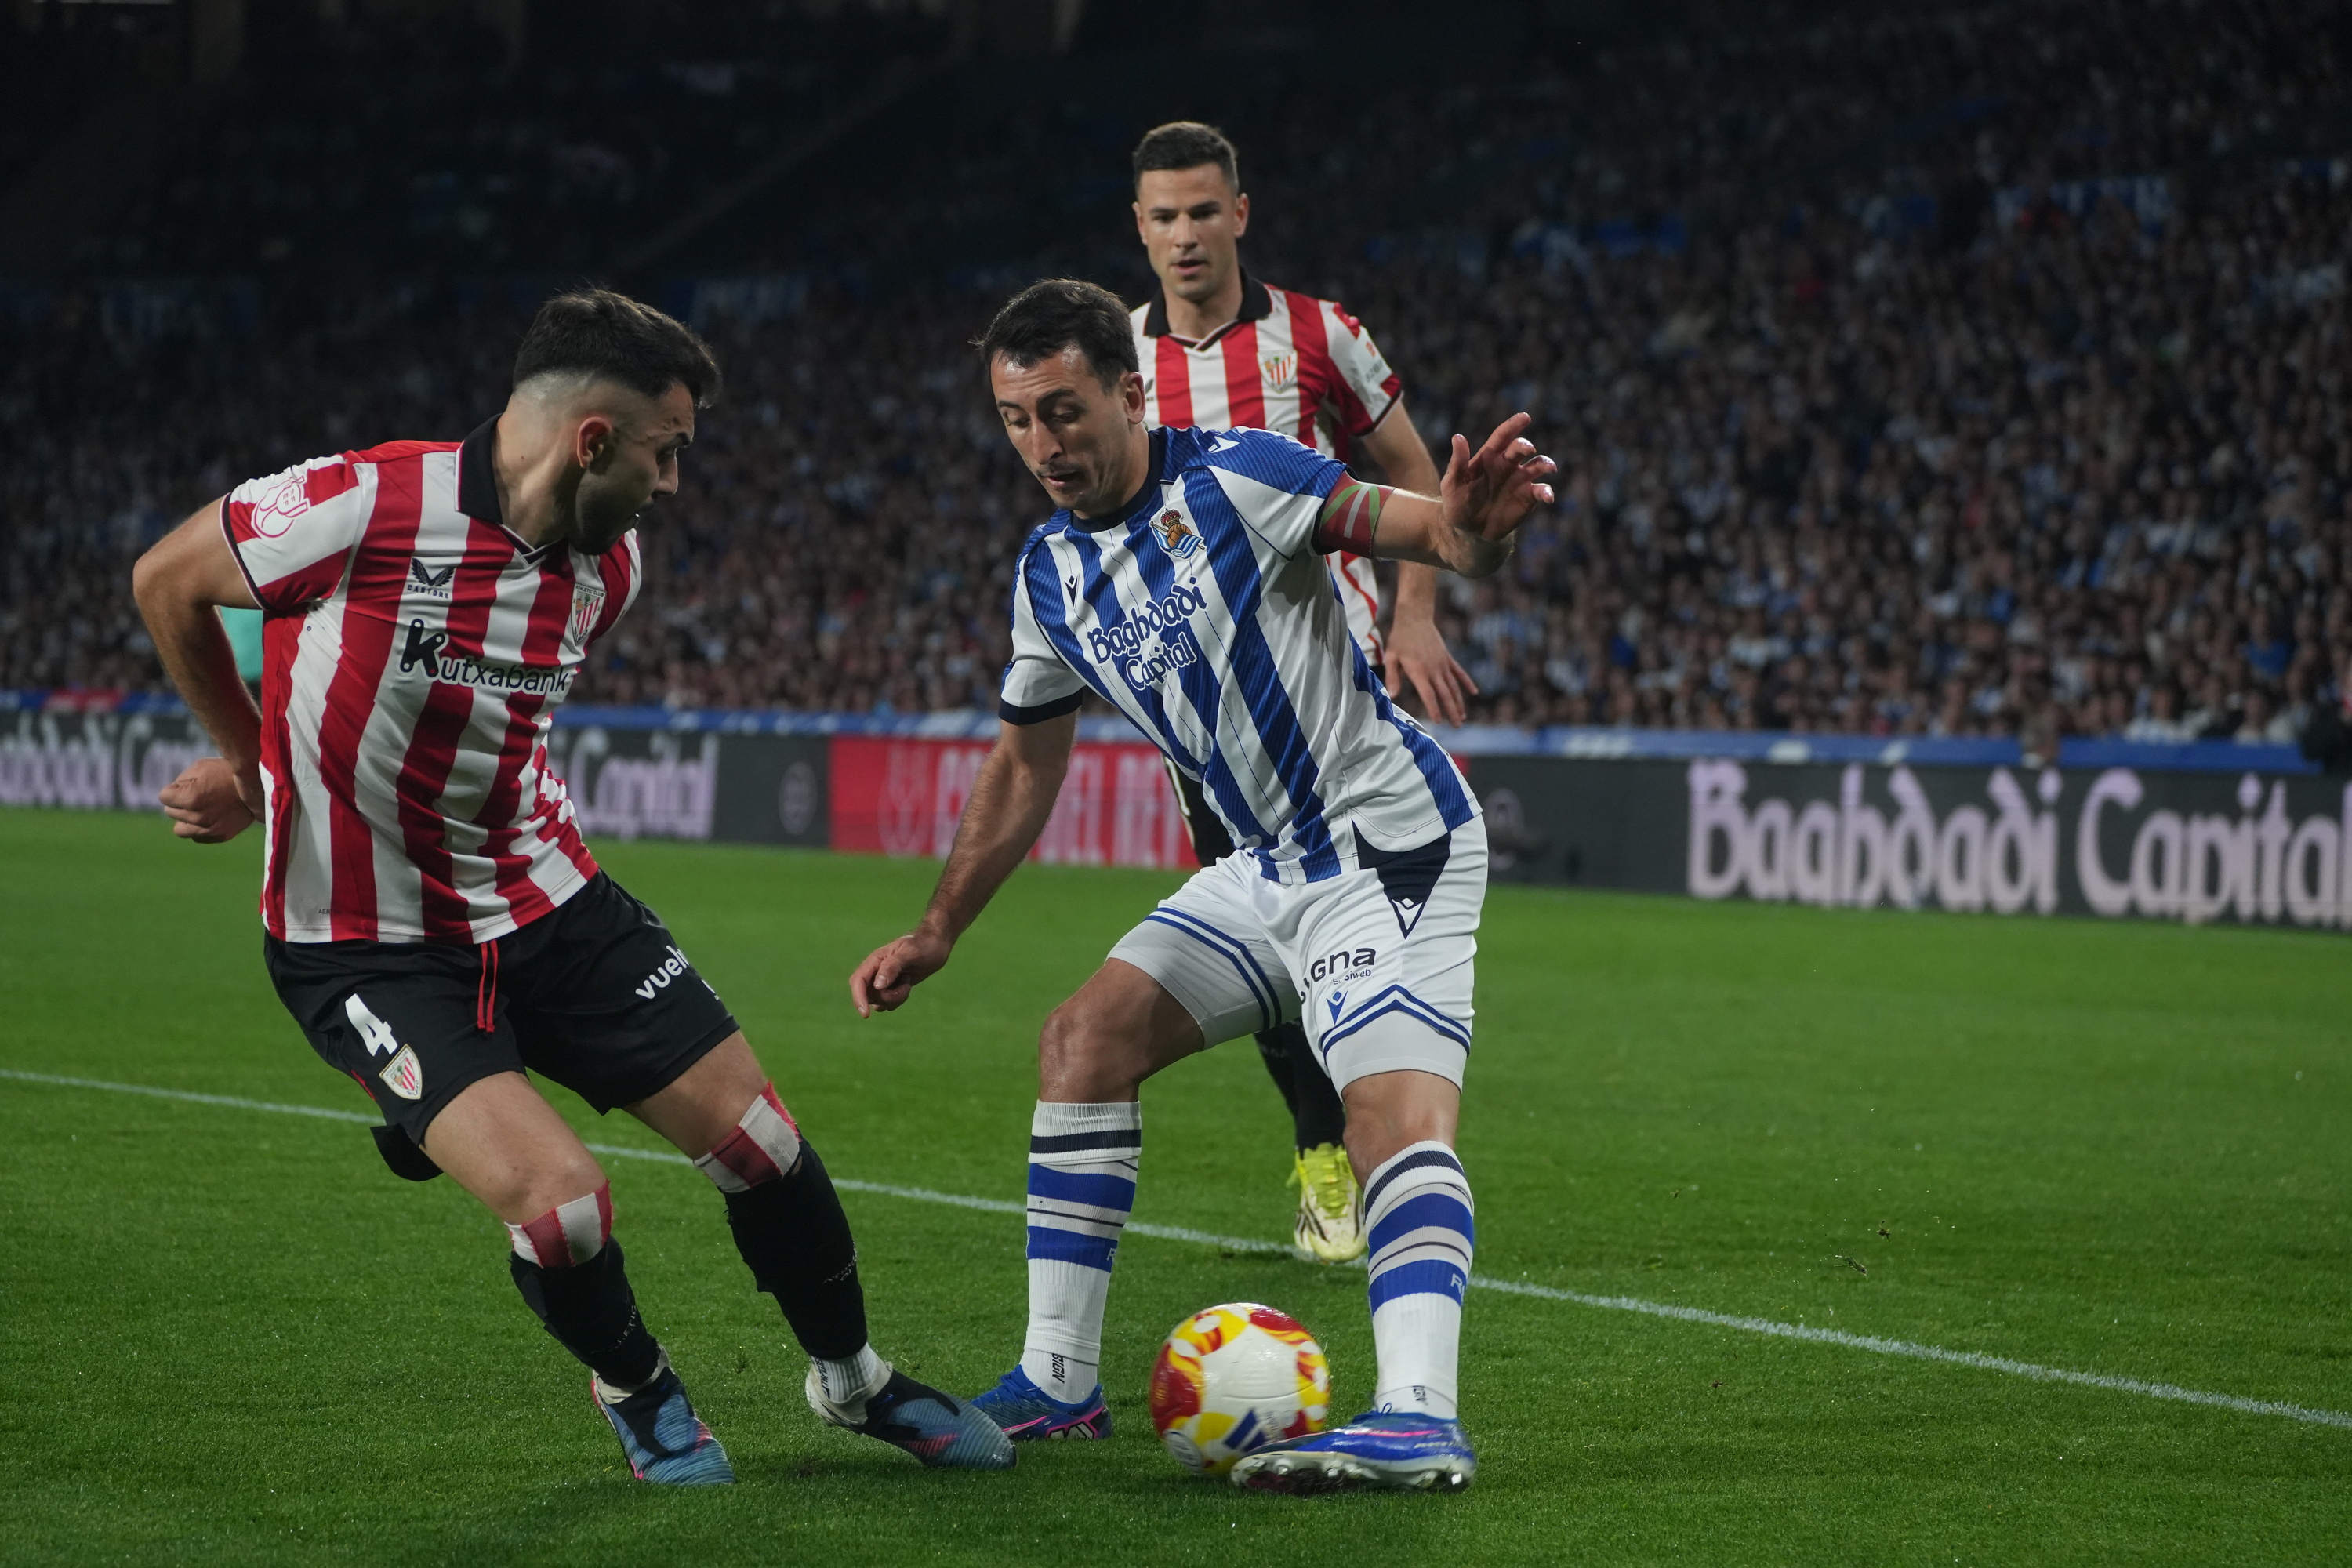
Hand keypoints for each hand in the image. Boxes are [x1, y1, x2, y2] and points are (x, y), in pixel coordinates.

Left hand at [159, 756, 261, 842]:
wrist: (259, 784)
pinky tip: (210, 818)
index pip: (164, 797)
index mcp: (190, 798)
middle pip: (170, 812)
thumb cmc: (228, 772)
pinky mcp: (221, 835)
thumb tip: (172, 793)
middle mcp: (198, 816)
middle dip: (180, 803)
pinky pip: (197, 837)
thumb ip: (180, 781)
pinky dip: (199, 829)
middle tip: (199, 794)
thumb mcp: (200, 767)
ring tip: (199, 809)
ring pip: (180, 830)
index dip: (174, 789)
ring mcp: (210, 828)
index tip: (189, 785)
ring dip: (185, 819)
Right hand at [849, 926, 952, 1016]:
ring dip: (894, 999)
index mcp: (875, 960)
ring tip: (908, 983)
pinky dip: (897, 1001)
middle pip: (868, 995)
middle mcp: (875, 971)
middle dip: (887, 997)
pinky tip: (907, 986)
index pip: (858, 981)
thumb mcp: (909, 954)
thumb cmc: (923, 945)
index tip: (866, 1015)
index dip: (858, 998)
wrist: (935, 945)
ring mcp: (883, 980)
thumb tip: (877, 986)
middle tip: (906, 985)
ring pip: (878, 1001)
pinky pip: (886, 1003)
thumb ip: (891, 967)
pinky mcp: (892, 987)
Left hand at [1383, 615, 1476, 726]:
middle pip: (1445, 694)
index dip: (1434, 709)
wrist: (1415, 617)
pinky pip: (1459, 672)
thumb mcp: (1391, 657)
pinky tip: (1474, 692)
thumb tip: (1392, 695)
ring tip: (1462, 717)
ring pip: (1454, 686)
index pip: (1428, 695)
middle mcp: (1433, 670)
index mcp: (1419, 671)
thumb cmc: (1400, 638)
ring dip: (1459, 702)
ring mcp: (1442, 663)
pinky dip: (1466, 682)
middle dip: (1451, 711)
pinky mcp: (1447, 657)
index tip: (1438, 721)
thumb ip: (1392, 677)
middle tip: (1457, 726)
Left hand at [1440, 412, 1556, 541]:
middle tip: (1526, 449)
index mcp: (1489, 457)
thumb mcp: (1451, 484)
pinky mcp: (1528, 497)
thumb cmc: (1457, 503)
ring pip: (1538, 465)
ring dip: (1545, 463)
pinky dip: (1547, 491)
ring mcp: (1520, 480)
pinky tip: (1548, 497)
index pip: (1502, 436)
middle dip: (1525, 446)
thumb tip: (1457, 437)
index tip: (1525, 417)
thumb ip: (1457, 462)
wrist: (1469, 531)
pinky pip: (1542, 490)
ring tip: (1549, 468)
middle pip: (1520, 448)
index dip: (1513, 425)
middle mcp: (1507, 465)